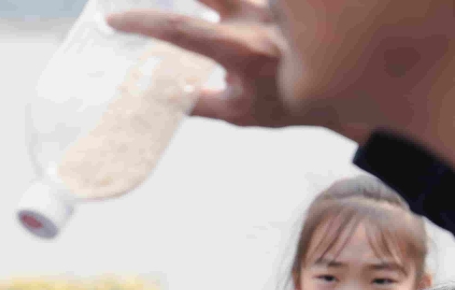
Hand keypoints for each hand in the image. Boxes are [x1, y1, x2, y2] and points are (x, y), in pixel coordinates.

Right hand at [107, 0, 348, 137]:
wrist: (341, 90)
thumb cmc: (286, 104)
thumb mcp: (237, 113)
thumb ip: (197, 103)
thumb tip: (156, 97)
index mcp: (242, 49)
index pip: (181, 28)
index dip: (142, 22)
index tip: (113, 20)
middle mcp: (255, 17)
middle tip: (138, 4)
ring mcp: (269, 3)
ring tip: (176, 3)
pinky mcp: (274, 0)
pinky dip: (218, 3)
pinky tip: (205, 10)